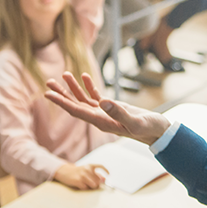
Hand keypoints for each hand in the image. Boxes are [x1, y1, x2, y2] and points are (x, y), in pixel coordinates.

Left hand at [45, 72, 170, 145]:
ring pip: (84, 100)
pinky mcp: (112, 108)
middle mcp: (99, 119)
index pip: (77, 111)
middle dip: (61, 94)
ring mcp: (105, 114)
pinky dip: (89, 86)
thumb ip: (119, 112)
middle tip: (48, 82)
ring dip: (73, 88)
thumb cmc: (148, 129)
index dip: (61, 102)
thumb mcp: (135, 121)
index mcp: (102, 122)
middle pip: (75, 105)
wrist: (158, 132)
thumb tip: (102, 102)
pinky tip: (85, 76)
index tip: (48, 94)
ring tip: (63, 75)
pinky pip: (96, 96)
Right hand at [53, 163, 107, 189]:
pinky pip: (86, 188)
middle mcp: (87, 169)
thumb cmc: (77, 172)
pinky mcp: (78, 181)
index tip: (109, 174)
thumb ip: (95, 174)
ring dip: (91, 187)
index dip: (106, 171)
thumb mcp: (86, 170)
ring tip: (86, 184)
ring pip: (94, 185)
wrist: (64, 171)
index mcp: (90, 165)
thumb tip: (104, 179)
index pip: (100, 166)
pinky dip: (84, 188)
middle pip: (98, 180)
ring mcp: (82, 175)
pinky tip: (80, 185)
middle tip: (90, 183)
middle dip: (96, 184)